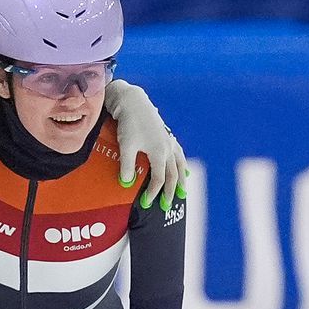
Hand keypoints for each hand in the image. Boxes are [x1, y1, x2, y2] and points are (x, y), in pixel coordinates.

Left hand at [104, 79, 188, 211]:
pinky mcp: (166, 135)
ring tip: (183, 192)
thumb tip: (126, 184)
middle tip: (166, 206)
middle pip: (173, 175)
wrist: (133, 101)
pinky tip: (182, 168)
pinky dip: (181, 163)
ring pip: (179, 164)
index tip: (146, 203)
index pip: (159, 179)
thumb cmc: (129, 123)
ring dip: (181, 180)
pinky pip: (178, 153)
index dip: (153, 193)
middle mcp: (168, 148)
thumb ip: (127, 166)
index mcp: (159, 152)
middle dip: (170, 192)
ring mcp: (169, 141)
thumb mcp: (126, 146)